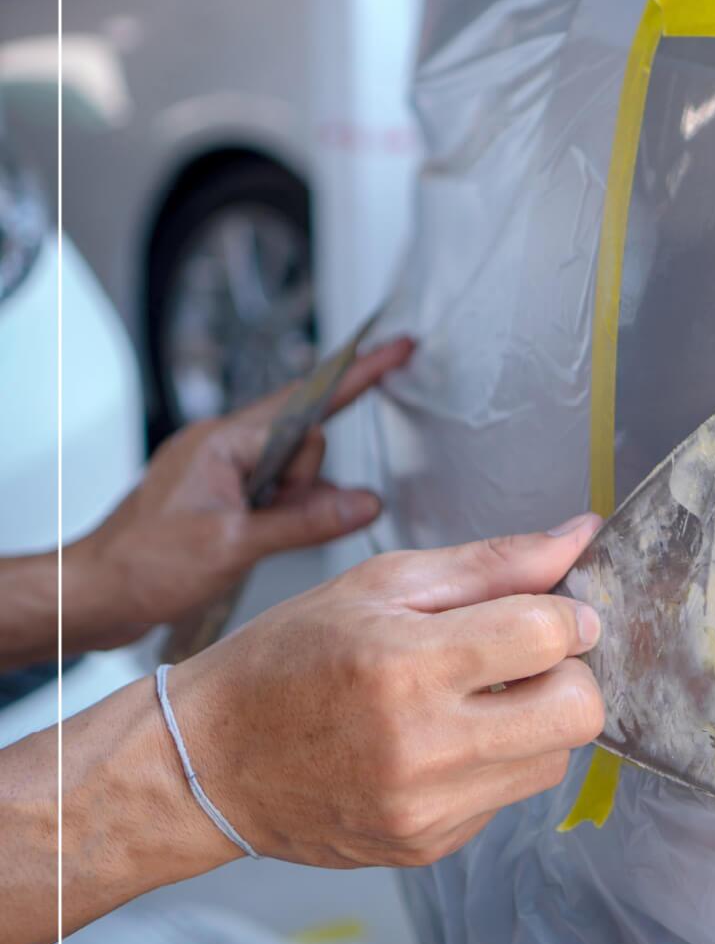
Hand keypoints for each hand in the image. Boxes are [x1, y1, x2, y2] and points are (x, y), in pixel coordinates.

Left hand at [66, 337, 414, 648]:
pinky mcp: (216, 496)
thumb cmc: (141, 565)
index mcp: (223, 443)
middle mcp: (220, 447)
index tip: (395, 350)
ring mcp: (217, 471)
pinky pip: (271, 491)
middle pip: (302, 439)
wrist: (91, 593)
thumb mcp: (236, 545)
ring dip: (294, 504)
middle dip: (310, 480)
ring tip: (255, 540)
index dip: (356, 377)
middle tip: (281, 520)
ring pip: (289, 471)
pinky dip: (281, 513)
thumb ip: (307, 522)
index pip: (306, 406)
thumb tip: (364, 503)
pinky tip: (264, 538)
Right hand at [159, 515, 606, 867]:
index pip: (550, 636)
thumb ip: (492, 563)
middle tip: (525, 661)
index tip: (552, 613)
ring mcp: (427, 807)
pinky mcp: (428, 845)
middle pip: (579, 712)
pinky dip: (495, 762)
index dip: (568, 615)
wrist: (207, 763)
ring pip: (555, 760)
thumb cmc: (286, 660)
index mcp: (408, 665)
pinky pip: (509, 797)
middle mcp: (424, 746)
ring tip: (474, 700)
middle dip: (569, 675)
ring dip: (536, 722)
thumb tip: (580, 536)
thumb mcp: (381, 585)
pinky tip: (442, 742)